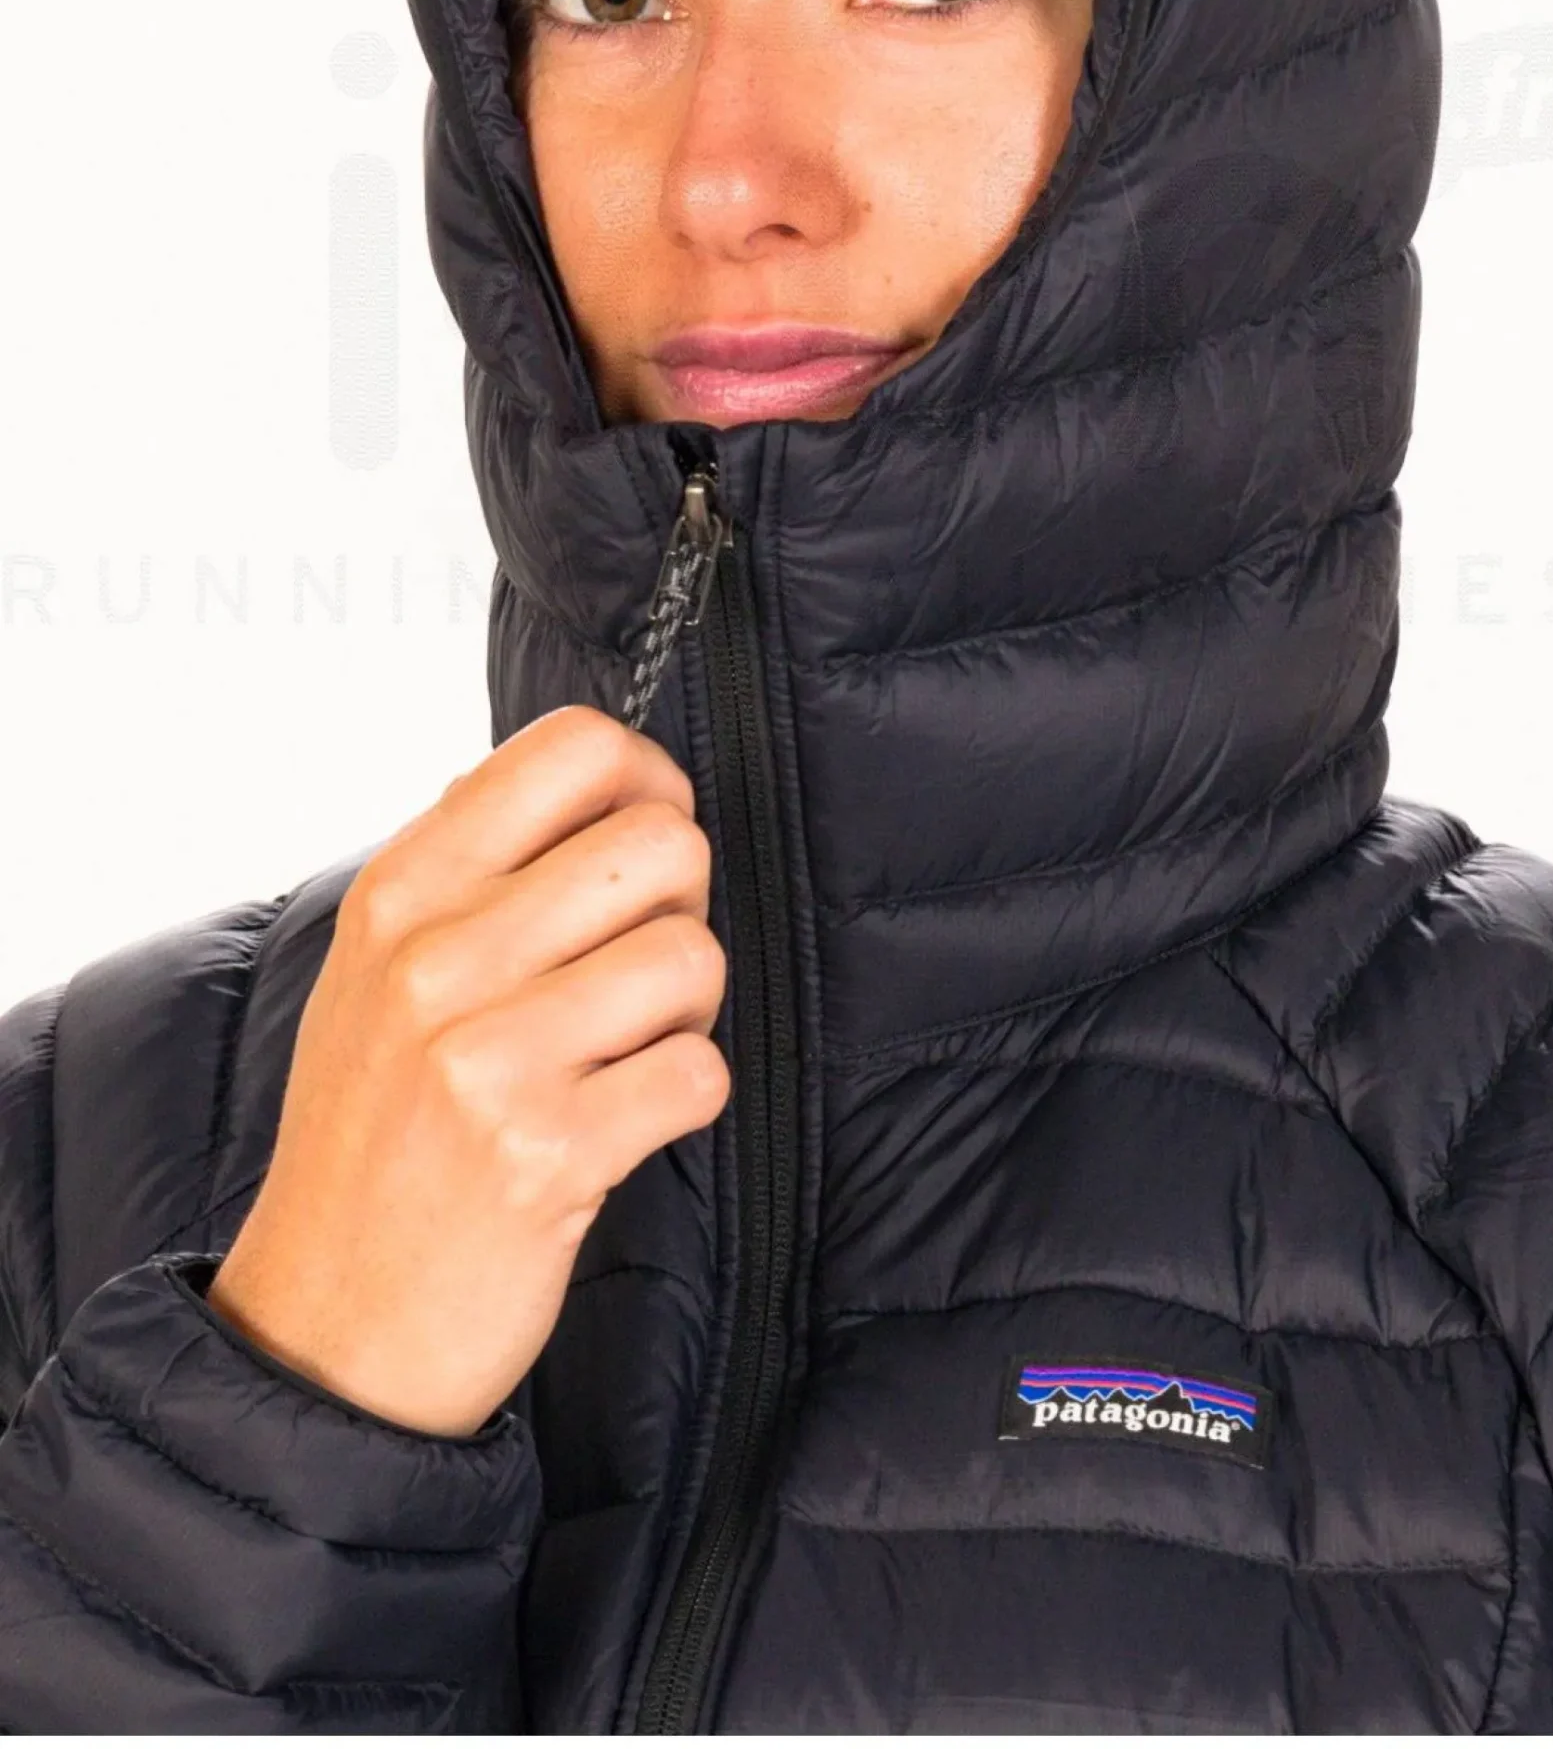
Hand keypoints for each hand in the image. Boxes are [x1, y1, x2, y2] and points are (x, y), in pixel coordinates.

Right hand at [207, 706, 727, 1435]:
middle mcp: (436, 958)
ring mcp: (487, 1058)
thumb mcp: (375, 971)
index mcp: (401, 890)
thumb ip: (468, 867)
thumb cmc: (373, 1136)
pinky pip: (701, 1071)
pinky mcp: (549, 1155)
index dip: (649, 780)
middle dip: (679, 905)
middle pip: (664, 842)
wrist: (329, 1331)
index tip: (640, 841)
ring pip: (694, 953)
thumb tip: (595, 767)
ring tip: (621, 1054)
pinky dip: (684, 1099)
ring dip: (686, 1010)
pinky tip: (622, 1124)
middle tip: (632, 972)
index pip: (575, 745)